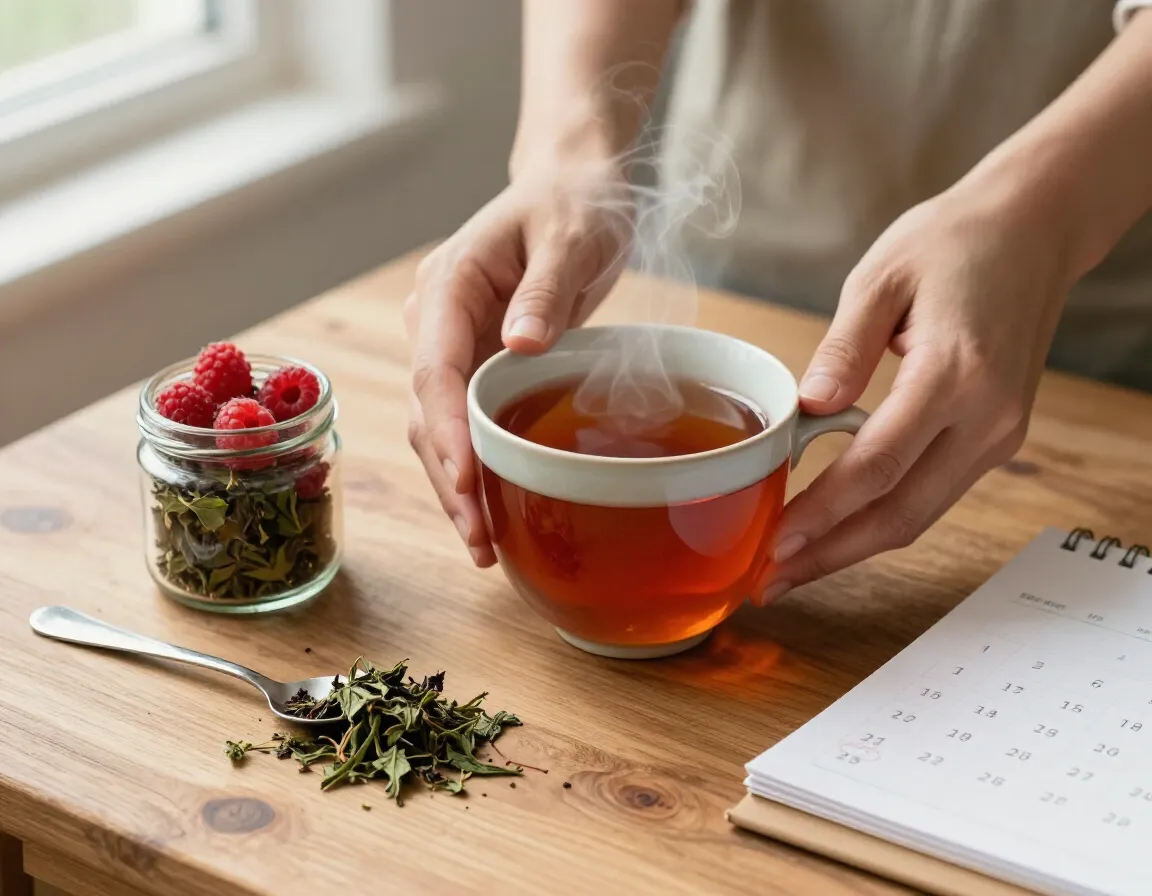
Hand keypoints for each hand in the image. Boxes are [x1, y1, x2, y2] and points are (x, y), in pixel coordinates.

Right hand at [405, 159, 630, 565]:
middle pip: (430, 411)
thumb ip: (546, 289)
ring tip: (485, 546)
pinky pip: (469, 421)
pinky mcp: (477, 361)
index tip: (465, 480)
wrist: (572, 185)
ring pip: (441, 425)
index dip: (447, 431)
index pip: (435, 369)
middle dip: (450, 477)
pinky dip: (477, 466)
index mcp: (448, 285)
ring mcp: (453, 343)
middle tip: (480, 540)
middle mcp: (437, 320)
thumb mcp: (570, 236)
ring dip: (458, 484)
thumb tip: (519, 345)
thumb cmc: (574, 201)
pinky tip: (495, 509)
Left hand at [758, 178, 1070, 604]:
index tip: (774, 542)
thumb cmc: (956, 242)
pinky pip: (933, 495)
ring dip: (854, 548)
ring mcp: (999, 434)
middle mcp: (987, 418)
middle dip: (831, 555)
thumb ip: (844, 347)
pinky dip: (883, 520)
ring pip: (920, 515)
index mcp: (954, 373)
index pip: (878, 465)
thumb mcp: (883, 276)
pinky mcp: (997, 437)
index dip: (823, 512)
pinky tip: (838, 528)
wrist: (1034, 232)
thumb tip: (808, 408)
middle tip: (769, 580)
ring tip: (793, 566)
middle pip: (901, 514)